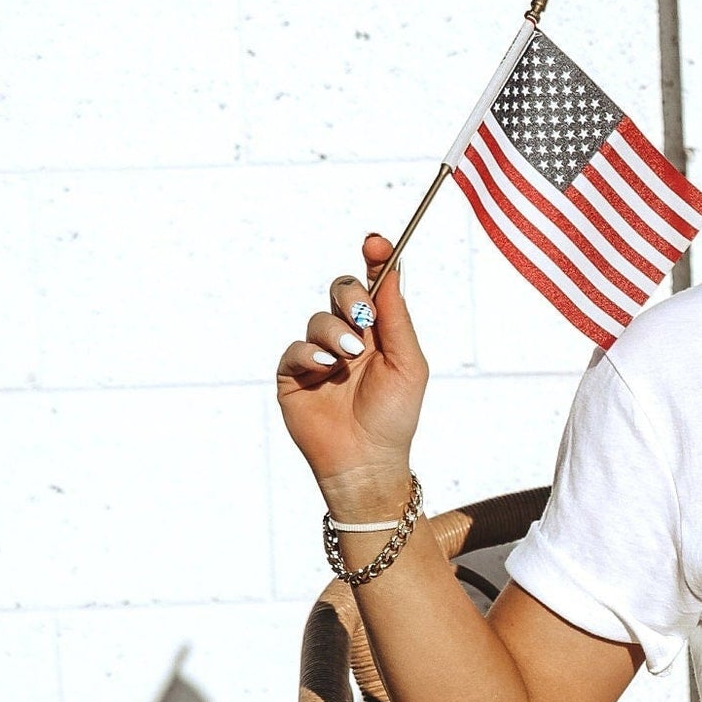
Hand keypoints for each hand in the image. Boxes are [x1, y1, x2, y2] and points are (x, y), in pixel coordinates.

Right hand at [275, 234, 427, 519]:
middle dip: (351, 296)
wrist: (367, 459)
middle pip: (342, 290)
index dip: (376, 259)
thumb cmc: (394, 415)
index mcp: (381, 332)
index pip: (375, 285)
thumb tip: (392, 270)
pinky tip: (326, 369)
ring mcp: (320, 354)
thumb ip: (396, 317)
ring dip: (335, 333)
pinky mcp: (294, 374)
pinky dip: (311, 353)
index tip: (377, 242)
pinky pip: (296, 348)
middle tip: (363, 317)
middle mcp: (349, 337)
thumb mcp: (407, 362)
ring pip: (319, 318)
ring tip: (348, 359)